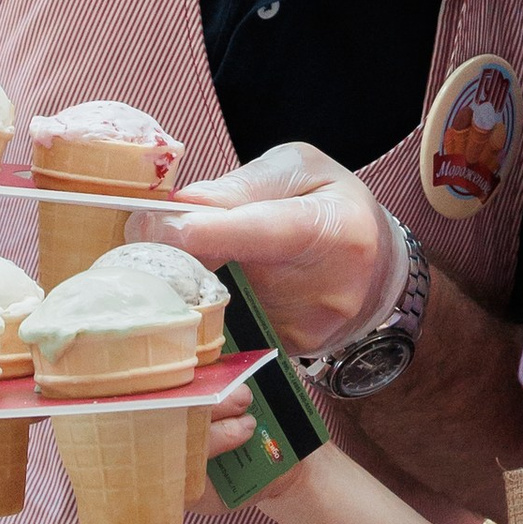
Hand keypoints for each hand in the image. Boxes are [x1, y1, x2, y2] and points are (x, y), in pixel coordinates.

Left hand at [154, 143, 406, 357]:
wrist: (378, 273)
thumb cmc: (334, 207)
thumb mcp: (301, 170)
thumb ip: (244, 185)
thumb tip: (183, 204)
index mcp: (335, 229)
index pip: (262, 231)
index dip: (203, 231)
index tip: (149, 225)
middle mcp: (325, 290)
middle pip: (231, 274)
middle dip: (180, 255)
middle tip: (144, 234)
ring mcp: (305, 331)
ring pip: (223, 305)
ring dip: (192, 281)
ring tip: (195, 255)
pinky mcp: (284, 353)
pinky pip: (230, 326)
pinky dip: (211, 304)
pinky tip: (217, 283)